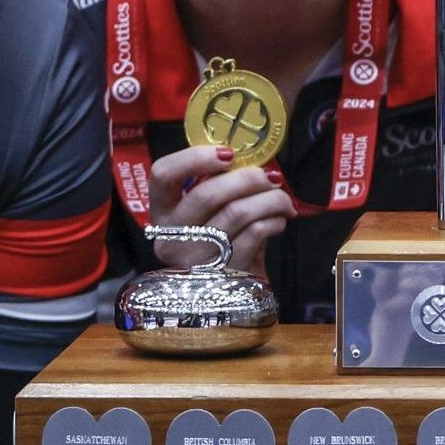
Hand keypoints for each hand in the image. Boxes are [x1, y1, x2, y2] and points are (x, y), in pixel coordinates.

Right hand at [148, 143, 296, 277]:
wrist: (228, 290)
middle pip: (207, 194)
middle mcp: (171, 237)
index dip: (195, 158)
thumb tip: (254, 162)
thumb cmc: (220, 238)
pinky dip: (273, 222)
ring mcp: (194, 260)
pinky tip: (278, 221)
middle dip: (248, 178)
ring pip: (237, 213)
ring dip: (270, 200)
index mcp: (162, 211)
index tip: (228, 154)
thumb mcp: (210, 210)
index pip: (163, 174)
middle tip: (271, 178)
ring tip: (282, 201)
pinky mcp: (222, 274)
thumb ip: (220, 183)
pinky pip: (254, 235)